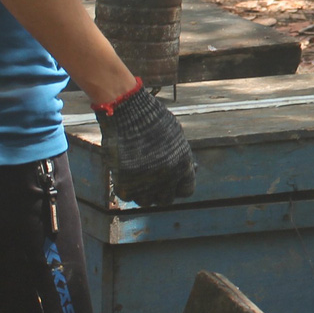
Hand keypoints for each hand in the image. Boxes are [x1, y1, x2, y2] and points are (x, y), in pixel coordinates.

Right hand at [97, 87, 196, 206]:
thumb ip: (180, 155)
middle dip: (160, 192)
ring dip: (142, 193)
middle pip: (166, 199)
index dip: (178, 186)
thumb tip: (188, 168)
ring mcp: (145, 182)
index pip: (186, 190)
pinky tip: (125, 176)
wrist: (128, 111)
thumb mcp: (176, 136)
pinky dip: (125, 188)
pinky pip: (126, 195)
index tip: (171, 181)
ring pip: (145, 201)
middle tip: (152, 183)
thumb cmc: (152, 118)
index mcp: (183, 165)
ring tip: (137, 180)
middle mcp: (167, 177)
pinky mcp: (124, 182)